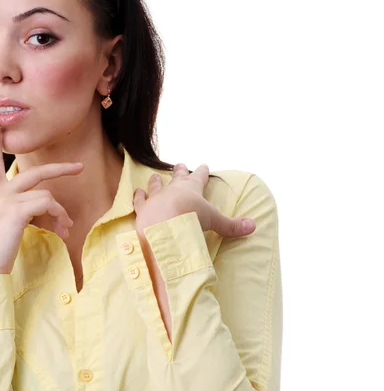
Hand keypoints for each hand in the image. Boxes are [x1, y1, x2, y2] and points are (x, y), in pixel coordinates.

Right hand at [0, 112, 83, 279]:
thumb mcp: (1, 224)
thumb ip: (15, 209)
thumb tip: (40, 206)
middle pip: (33, 171)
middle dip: (60, 168)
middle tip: (79, 167)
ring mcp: (4, 198)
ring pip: (45, 191)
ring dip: (61, 210)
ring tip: (67, 226)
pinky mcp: (14, 209)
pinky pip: (47, 203)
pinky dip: (59, 215)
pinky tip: (61, 229)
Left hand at [133, 163, 255, 237]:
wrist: (165, 226)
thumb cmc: (191, 220)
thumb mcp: (215, 222)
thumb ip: (231, 226)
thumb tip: (253, 226)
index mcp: (191, 190)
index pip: (198, 177)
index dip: (201, 171)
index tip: (203, 164)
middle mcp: (172, 190)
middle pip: (176, 178)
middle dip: (178, 171)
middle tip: (178, 164)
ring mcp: (155, 198)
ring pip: (155, 186)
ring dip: (155, 181)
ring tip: (154, 176)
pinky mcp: (142, 210)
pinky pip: (138, 200)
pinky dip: (137, 197)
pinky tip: (137, 193)